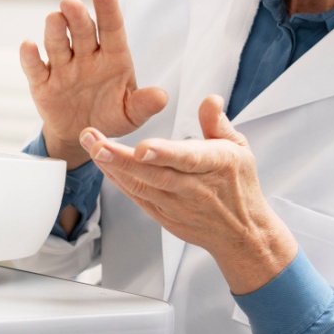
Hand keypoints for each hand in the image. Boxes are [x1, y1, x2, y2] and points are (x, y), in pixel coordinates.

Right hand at [21, 0, 169, 169]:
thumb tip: (161, 97)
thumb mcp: (131, 115)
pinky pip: (35, 68)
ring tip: (55, 18)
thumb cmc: (110, 116)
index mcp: (112, 58)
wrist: (80, 135)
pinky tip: (29, 46)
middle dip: (76, 15)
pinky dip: (30, 57)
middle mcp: (86, 56)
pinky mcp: (42, 83)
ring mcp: (63, 68)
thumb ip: (144, 105)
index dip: (107, 7)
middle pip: (82, 31)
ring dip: (55, 30)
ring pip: (58, 43)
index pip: (111, 27)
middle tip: (70, 2)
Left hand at [82, 94, 296, 293]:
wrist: (242, 234)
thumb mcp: (239, 149)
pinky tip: (102, 164)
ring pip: (141, 187)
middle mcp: (194, 188)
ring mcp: (177, 205)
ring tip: (91, 146)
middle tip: (95, 142)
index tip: (141, 148)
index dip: (164, 154)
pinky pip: (137, 197)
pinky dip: (118, 181)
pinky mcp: (163, 216)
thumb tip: (210, 99)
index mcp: (216, 165)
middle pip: (155, 174)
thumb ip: (218, 124)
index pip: (187, 159)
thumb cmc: (239, 186)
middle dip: (121, 158)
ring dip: (112, 167)